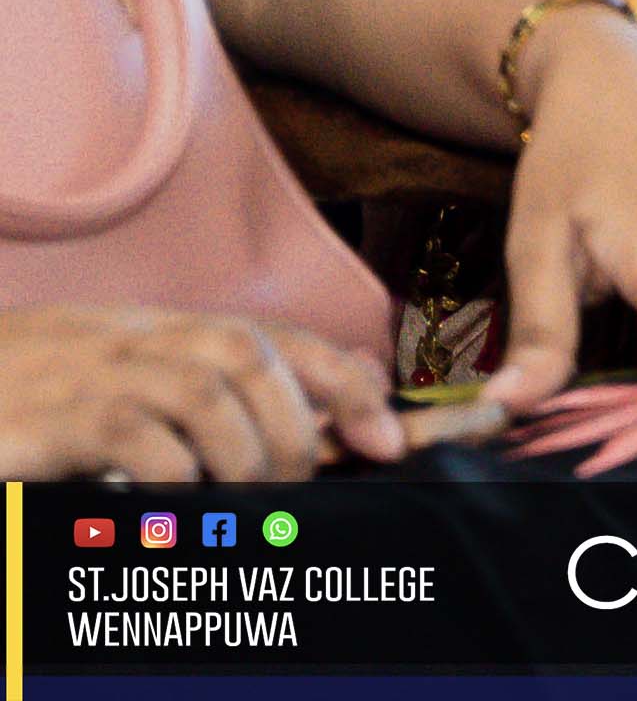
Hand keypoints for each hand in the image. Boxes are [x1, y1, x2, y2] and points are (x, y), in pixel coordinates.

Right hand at [0, 304, 399, 484]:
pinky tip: (174, 514)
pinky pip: (131, 430)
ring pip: (205, 386)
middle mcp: (134, 339)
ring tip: (244, 511)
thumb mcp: (119, 393)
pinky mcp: (47, 419)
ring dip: (245, 455)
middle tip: (292, 495)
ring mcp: (90, 372)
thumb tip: (315, 404)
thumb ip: (202, 395)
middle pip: (249, 352)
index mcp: (158, 334)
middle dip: (295, 427)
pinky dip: (172, 475)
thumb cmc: (29, 407)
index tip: (389, 442)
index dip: (344, 383)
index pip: (274, 337)